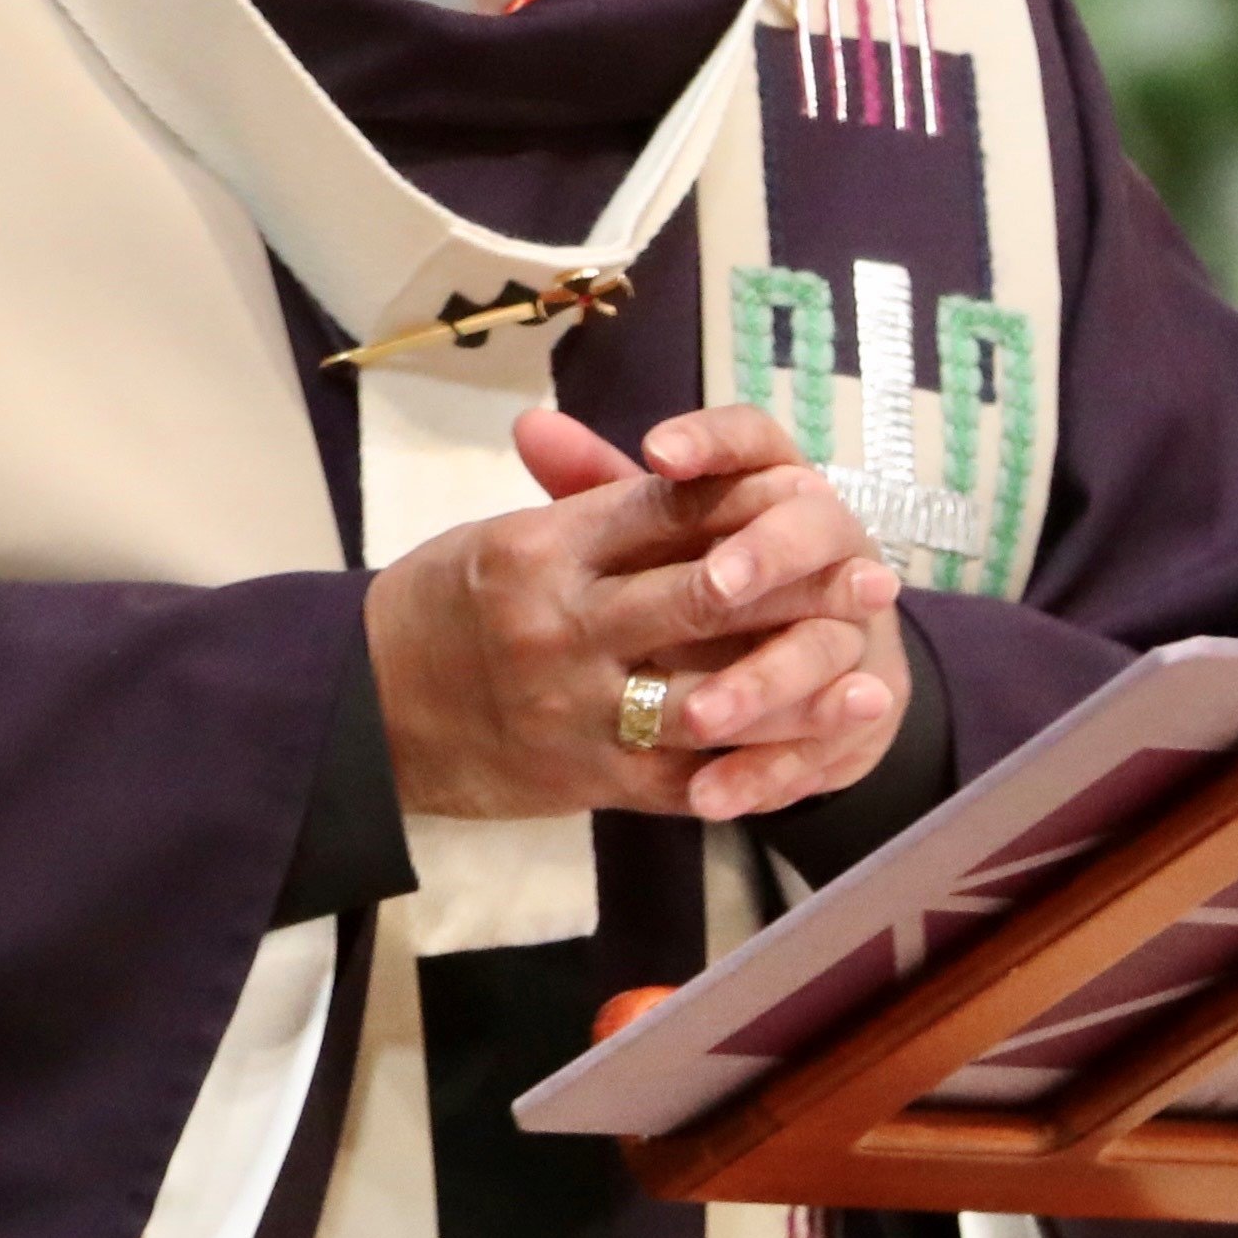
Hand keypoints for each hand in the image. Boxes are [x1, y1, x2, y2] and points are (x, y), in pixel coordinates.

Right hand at [358, 402, 911, 823]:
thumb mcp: (498, 537)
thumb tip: (682, 459)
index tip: (815, 490)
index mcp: (537, 549)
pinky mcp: (586, 778)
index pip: (662, 510)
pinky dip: (753, 771)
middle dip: (797, 584)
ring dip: (799, 689)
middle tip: (874, 572)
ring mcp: (576, 707)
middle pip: (702, 592)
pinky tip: (810, 760)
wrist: (363, 713)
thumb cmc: (437, 612)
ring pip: (710, 696)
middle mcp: (560, 624)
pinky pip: (685, 778)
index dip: (748, 501)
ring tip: (871, 678)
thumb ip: (587, 502)